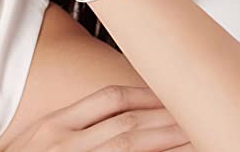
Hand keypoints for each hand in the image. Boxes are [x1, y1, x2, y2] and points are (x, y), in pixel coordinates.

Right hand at [2, 85, 195, 151]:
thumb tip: (118, 115)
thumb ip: (75, 122)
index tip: (169, 94)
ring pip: (129, 146)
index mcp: (57, 123)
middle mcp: (66, 141)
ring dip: (165, 140)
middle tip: (197, 112)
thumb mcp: (41, 134)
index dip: (143, 95)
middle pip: (126, 123)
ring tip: (195, 134)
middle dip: (164, 118)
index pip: (109, 99)